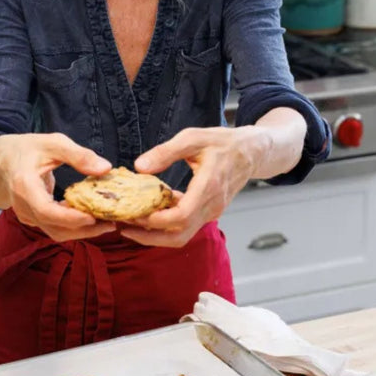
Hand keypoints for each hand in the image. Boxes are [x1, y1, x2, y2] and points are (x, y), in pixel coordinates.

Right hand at [0, 133, 115, 241]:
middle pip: (54, 227)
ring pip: (56, 232)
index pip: (46, 210)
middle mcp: (23, 206)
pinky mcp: (33, 219)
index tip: (93, 217)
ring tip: (107, 224)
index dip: (70, 218)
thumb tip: (106, 168)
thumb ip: (79, 155)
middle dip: (84, 230)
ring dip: (81, 231)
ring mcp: (26, 215)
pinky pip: (54, 228)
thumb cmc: (27, 149)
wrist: (1, 161)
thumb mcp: (53, 143)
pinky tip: (92, 218)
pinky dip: (74, 226)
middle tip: (112, 224)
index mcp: (24, 185)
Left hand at [119, 126, 267, 247]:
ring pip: (182, 235)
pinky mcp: (210, 212)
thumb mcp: (193, 138)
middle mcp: (212, 205)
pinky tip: (149, 214)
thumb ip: (165, 152)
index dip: (156, 221)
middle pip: (179, 236)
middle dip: (149, 237)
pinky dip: (166, 226)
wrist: (252, 152)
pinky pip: (187, 226)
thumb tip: (140, 166)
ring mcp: (212, 212)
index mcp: (209, 187)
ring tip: (131, 224)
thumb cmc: (223, 142)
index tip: (133, 214)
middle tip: (124, 228)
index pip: (181, 217)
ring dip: (156, 235)